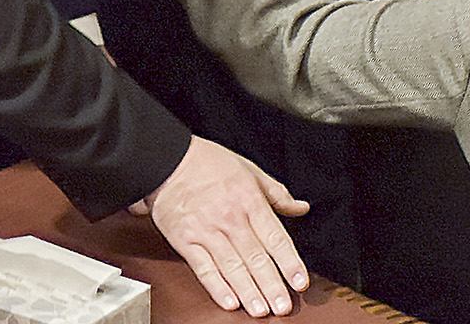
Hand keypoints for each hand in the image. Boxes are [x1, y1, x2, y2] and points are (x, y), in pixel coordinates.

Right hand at [143, 134, 310, 315]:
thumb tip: (300, 207)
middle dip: (271, 285)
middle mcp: (230, 219)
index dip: (289, 262)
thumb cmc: (209, 163)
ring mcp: (207, 232)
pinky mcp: (186, 242)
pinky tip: (229, 301)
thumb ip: (277, 193)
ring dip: (248, 291)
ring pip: (232, 267)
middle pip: (255, 257)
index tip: (300, 281)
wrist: (168, 161)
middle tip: (283, 306)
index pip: (275, 238)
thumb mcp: (250, 171)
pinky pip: (204, 268)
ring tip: (260, 310)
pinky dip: (217, 287)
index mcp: (249, 201)